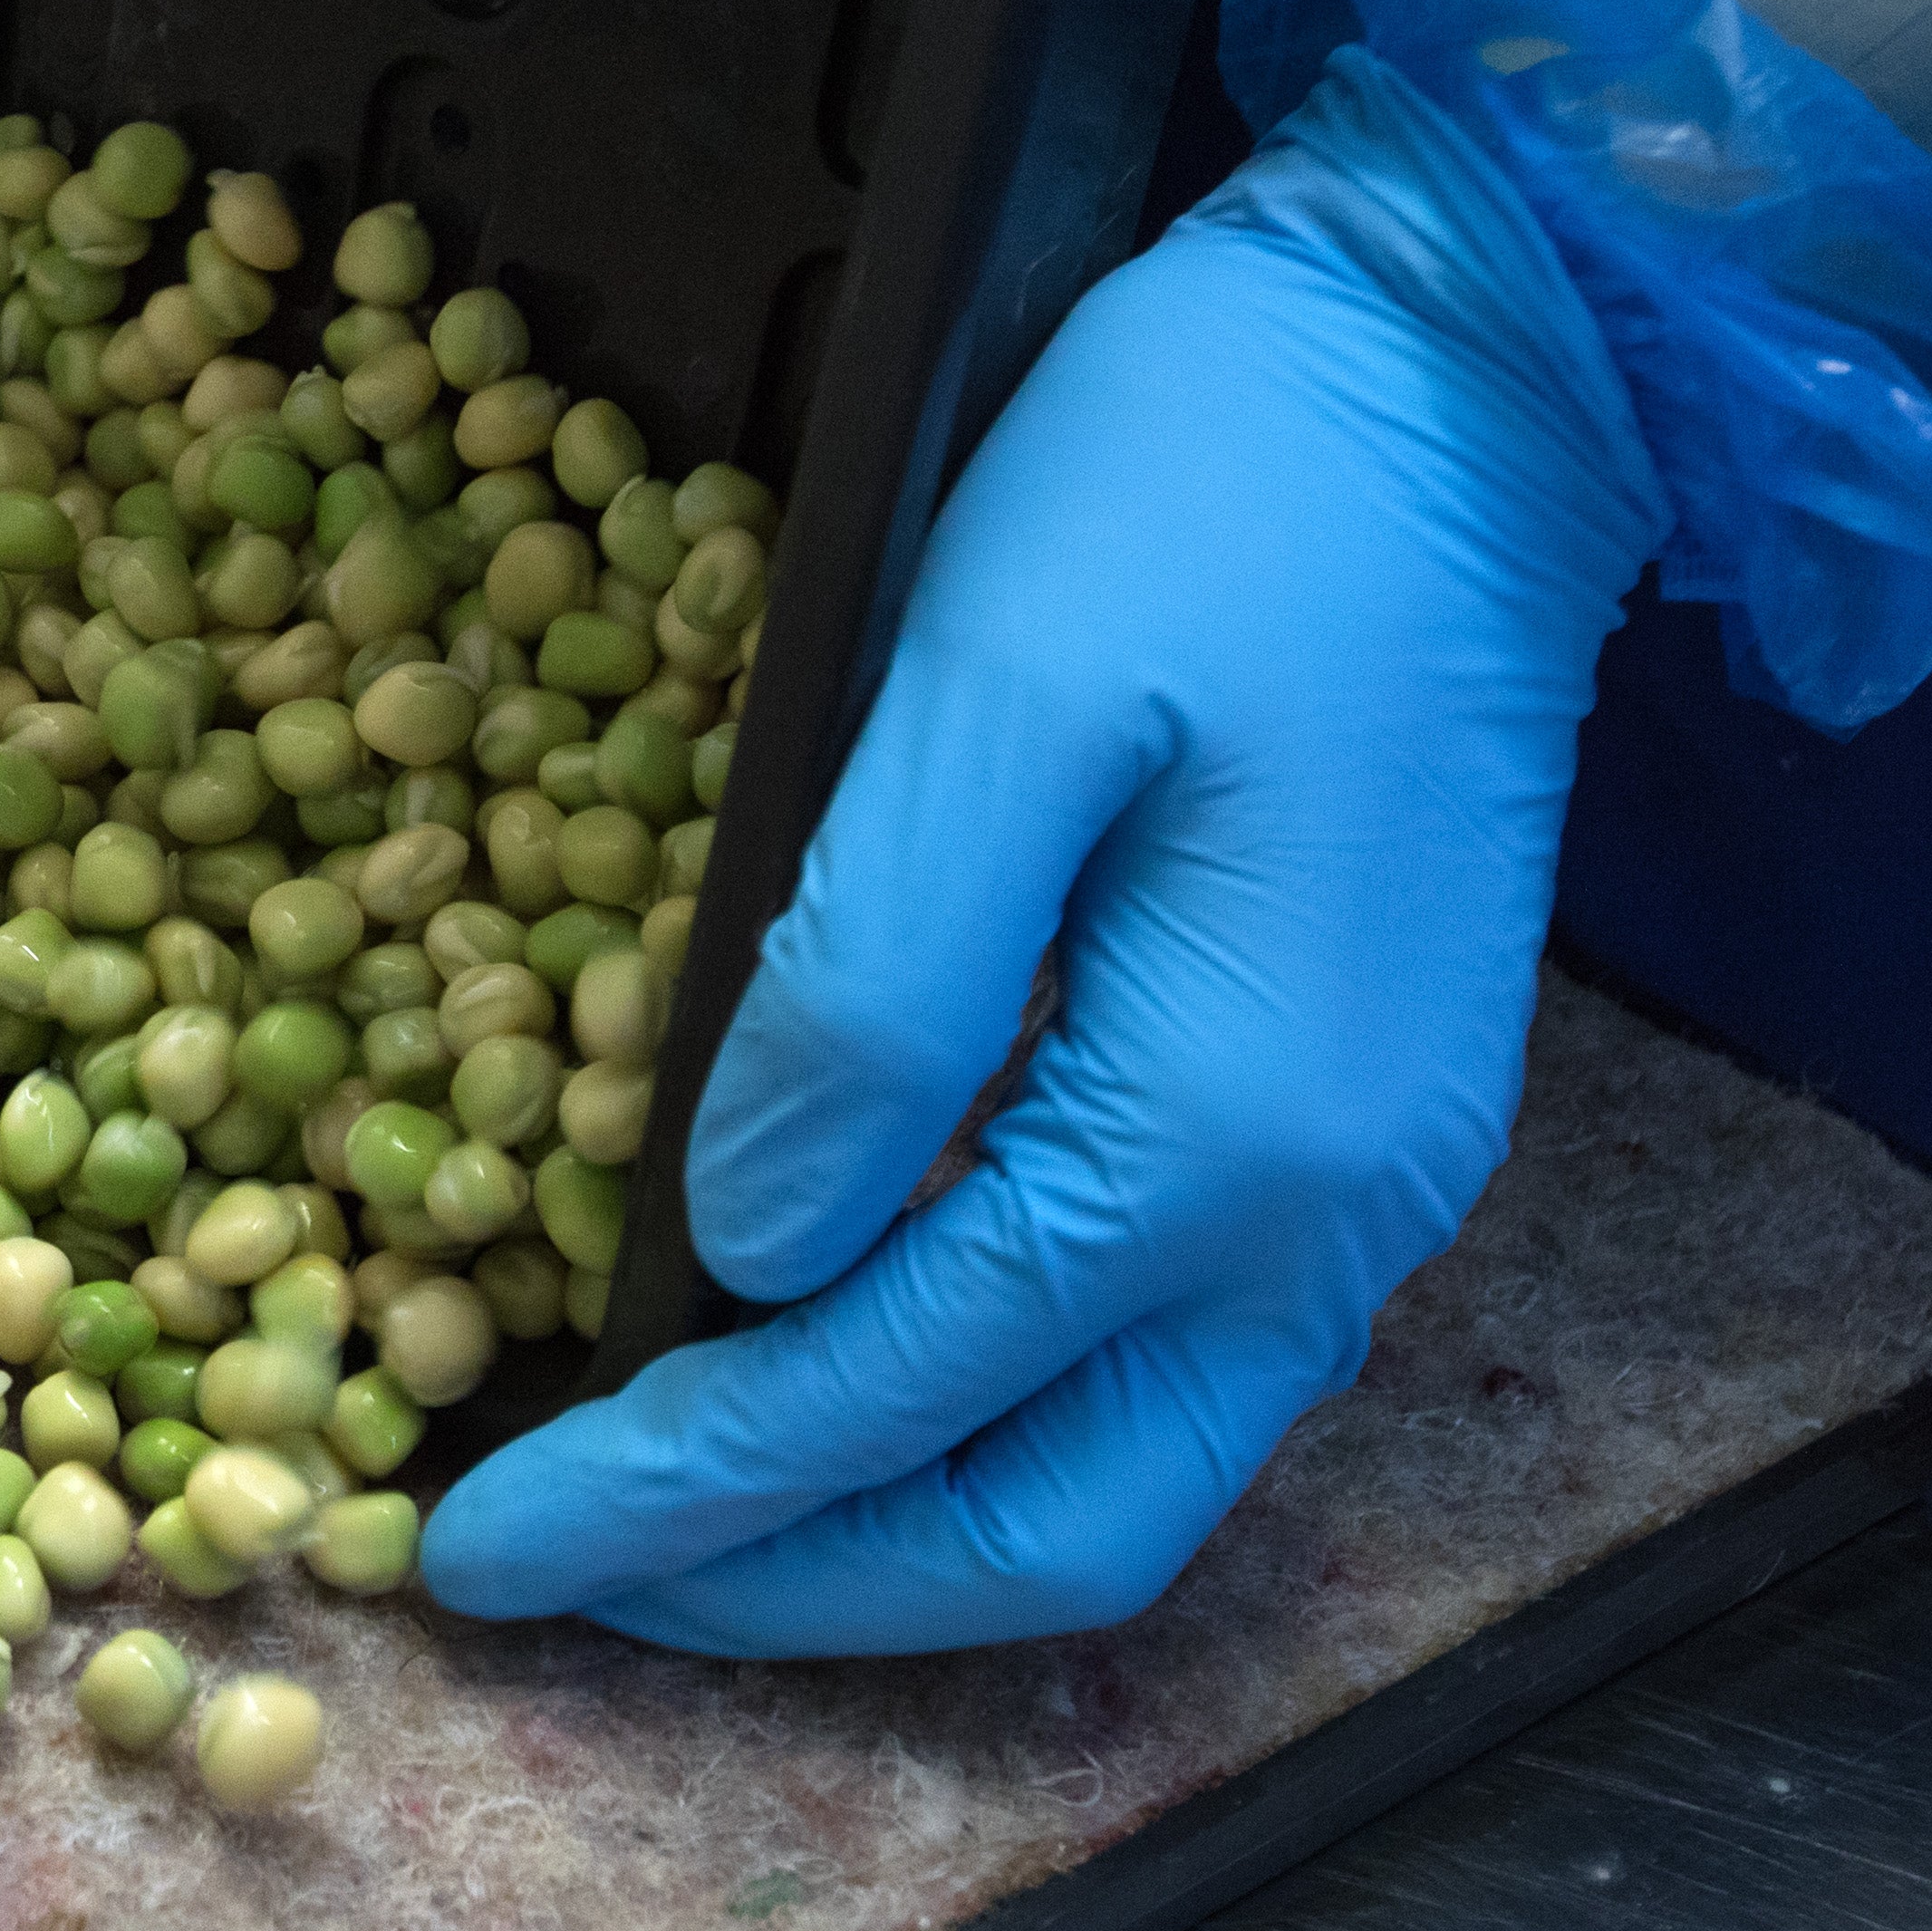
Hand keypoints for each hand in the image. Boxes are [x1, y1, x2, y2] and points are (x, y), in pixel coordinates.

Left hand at [424, 49, 1667, 1652]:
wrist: (1459, 355)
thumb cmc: (1207, 481)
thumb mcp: (991, 688)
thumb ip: (869, 982)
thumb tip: (741, 1243)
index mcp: (1221, 1126)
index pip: (892, 1392)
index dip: (671, 1486)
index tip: (472, 1533)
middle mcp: (1322, 1214)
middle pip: (1039, 1522)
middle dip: (783, 1575)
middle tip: (556, 1560)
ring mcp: (1356, 1179)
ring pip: (1107, 1464)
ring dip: (882, 1512)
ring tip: (667, 1493)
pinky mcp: (1343, 1112)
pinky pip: (1149, 1354)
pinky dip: (972, 1403)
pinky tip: (827, 1345)